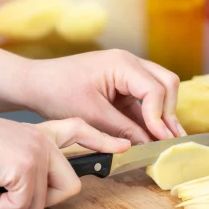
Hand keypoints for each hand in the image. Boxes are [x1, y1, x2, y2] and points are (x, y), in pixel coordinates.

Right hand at [0, 111, 129, 208]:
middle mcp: (46, 141)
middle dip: (41, 200)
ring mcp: (39, 152)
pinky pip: (24, 205)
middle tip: (10, 194)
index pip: (81, 131)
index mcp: (43, 133)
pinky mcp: (26, 165)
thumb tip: (40, 193)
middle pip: (70, 187)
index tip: (123, 147)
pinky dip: (0, 206)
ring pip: (43, 201)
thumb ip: (31, 165)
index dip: (103, 140)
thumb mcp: (9, 150)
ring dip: (12, 205)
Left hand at [22, 49, 186, 144]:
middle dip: (169, 112)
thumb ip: (123, 130)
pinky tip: (155, 135)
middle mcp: (130, 63)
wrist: (37, 84)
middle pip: (166, 83)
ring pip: (160, 90)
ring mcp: (128, 73)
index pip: (155, 89)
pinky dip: (150, 117)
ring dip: (163, 115)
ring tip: (168, 140)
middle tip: (170, 139)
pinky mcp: (123, 85)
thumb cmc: (58, 92)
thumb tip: (149, 144)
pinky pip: (145, 100)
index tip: (161, 140)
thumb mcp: (92, 115)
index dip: (160, 117)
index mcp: (122, 63)